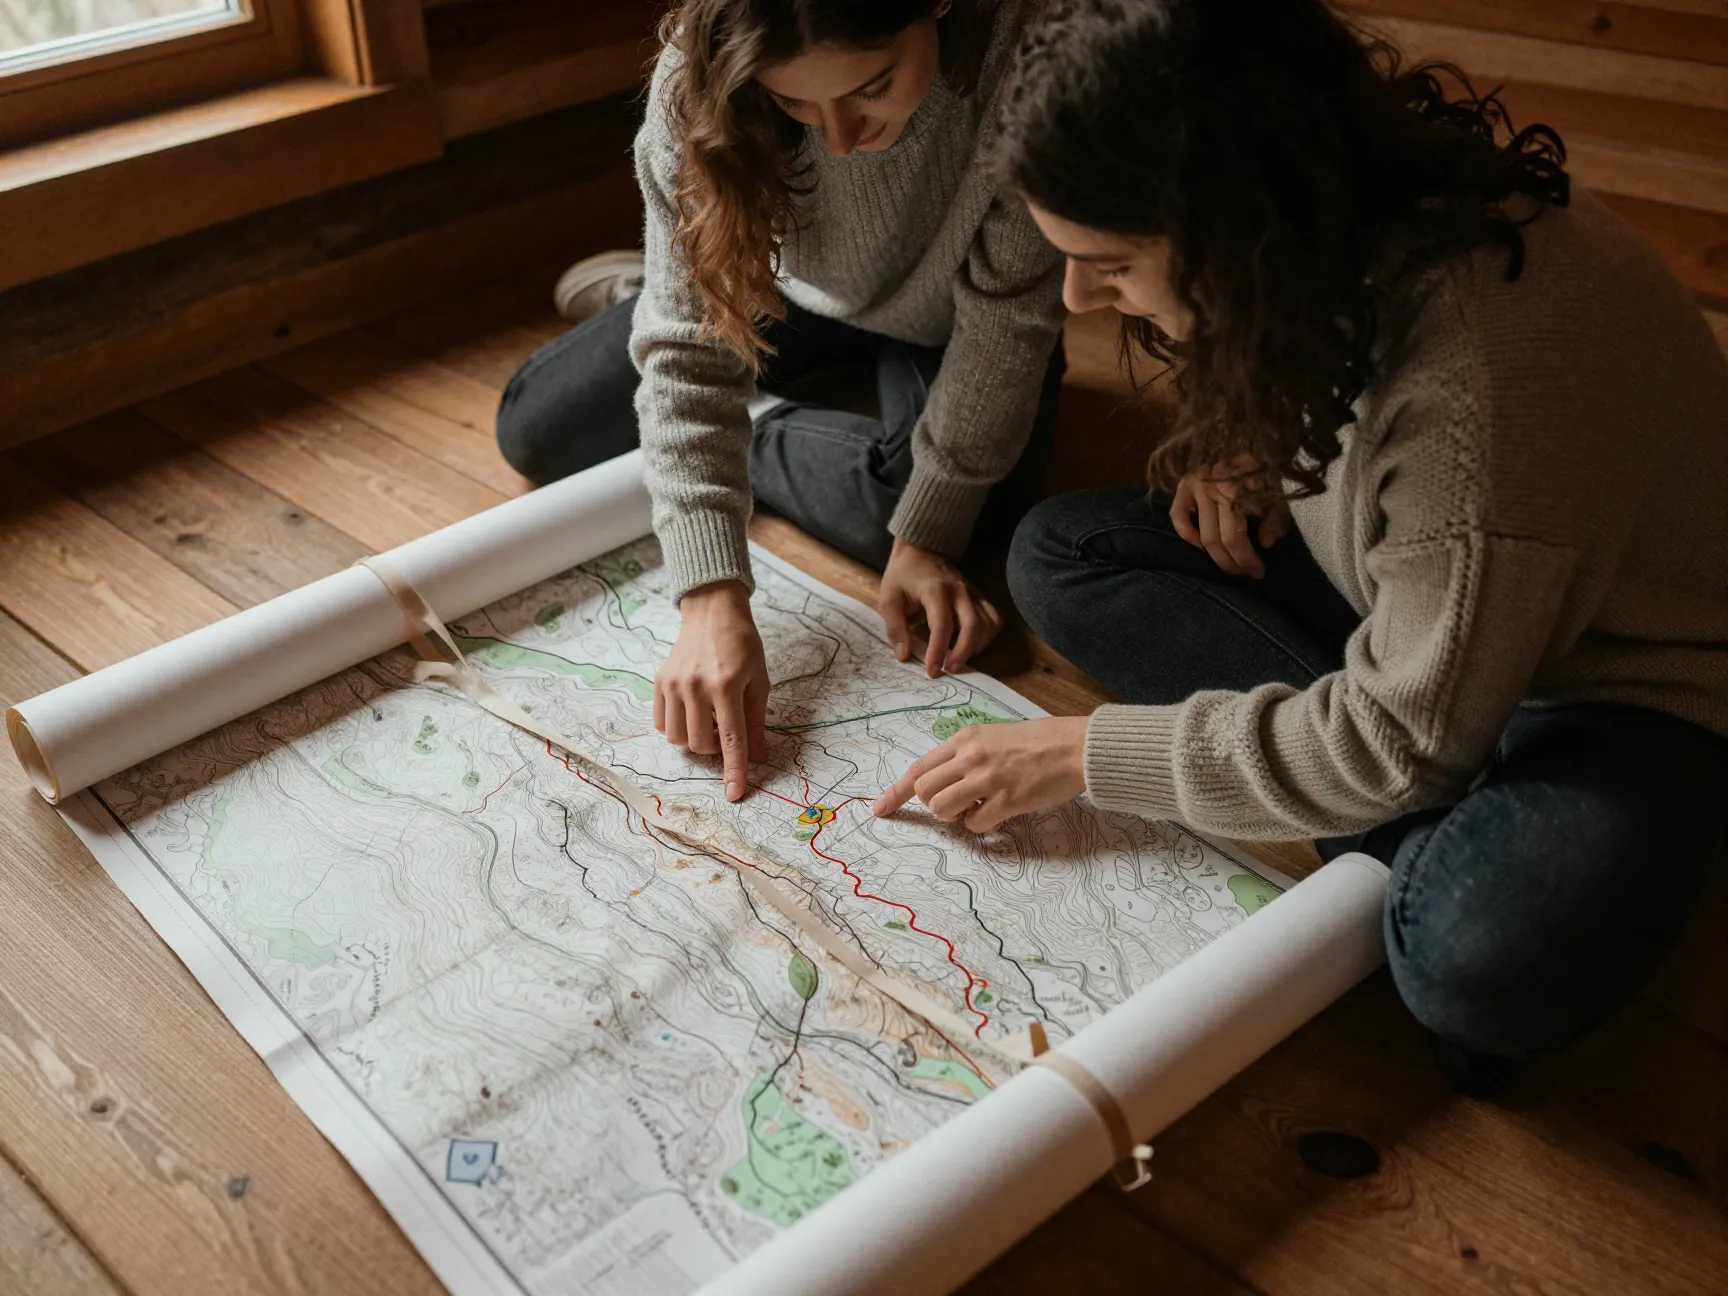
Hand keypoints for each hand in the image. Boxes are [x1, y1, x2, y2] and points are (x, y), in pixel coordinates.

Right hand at [654, 580, 768, 801]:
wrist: (712, 611)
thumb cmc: (743, 645)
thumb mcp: (760, 680)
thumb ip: (756, 722)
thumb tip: (756, 758)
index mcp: (726, 685)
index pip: (731, 739)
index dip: (734, 770)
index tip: (734, 794)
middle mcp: (696, 686)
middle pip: (700, 743)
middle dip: (714, 747)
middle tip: (725, 726)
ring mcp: (673, 684)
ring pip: (677, 738)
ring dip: (694, 738)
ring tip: (708, 718)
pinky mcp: (659, 681)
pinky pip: (660, 723)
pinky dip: (676, 726)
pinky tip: (691, 711)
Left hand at [871, 716, 1088, 832]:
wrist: (1075, 746)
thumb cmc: (1039, 742)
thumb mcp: (994, 736)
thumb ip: (966, 755)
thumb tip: (944, 782)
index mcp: (966, 740)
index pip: (918, 768)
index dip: (896, 792)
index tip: (880, 809)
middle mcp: (971, 757)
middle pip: (924, 791)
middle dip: (934, 804)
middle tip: (958, 804)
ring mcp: (987, 779)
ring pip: (942, 808)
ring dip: (954, 816)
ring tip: (977, 807)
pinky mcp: (1006, 800)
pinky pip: (974, 824)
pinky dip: (979, 826)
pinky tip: (997, 814)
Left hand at [877, 538, 1003, 677]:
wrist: (921, 549)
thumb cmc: (903, 575)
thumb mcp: (889, 598)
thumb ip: (895, 627)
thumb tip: (904, 655)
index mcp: (934, 589)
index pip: (942, 625)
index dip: (938, 651)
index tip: (932, 670)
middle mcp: (959, 590)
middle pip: (973, 626)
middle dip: (963, 652)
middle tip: (950, 669)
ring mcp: (973, 592)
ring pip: (988, 624)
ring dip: (977, 646)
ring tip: (959, 658)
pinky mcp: (979, 596)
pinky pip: (994, 618)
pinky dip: (988, 635)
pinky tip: (972, 644)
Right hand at [1169, 456, 1288, 578]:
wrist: (1249, 431)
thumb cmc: (1265, 464)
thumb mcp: (1278, 489)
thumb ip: (1276, 517)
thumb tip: (1266, 544)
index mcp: (1236, 490)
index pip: (1235, 537)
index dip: (1247, 560)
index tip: (1259, 572)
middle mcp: (1212, 489)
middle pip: (1217, 540)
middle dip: (1232, 563)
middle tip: (1245, 574)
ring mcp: (1195, 486)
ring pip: (1200, 535)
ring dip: (1215, 557)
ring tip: (1229, 566)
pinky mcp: (1184, 484)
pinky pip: (1178, 516)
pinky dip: (1187, 534)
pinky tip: (1200, 544)